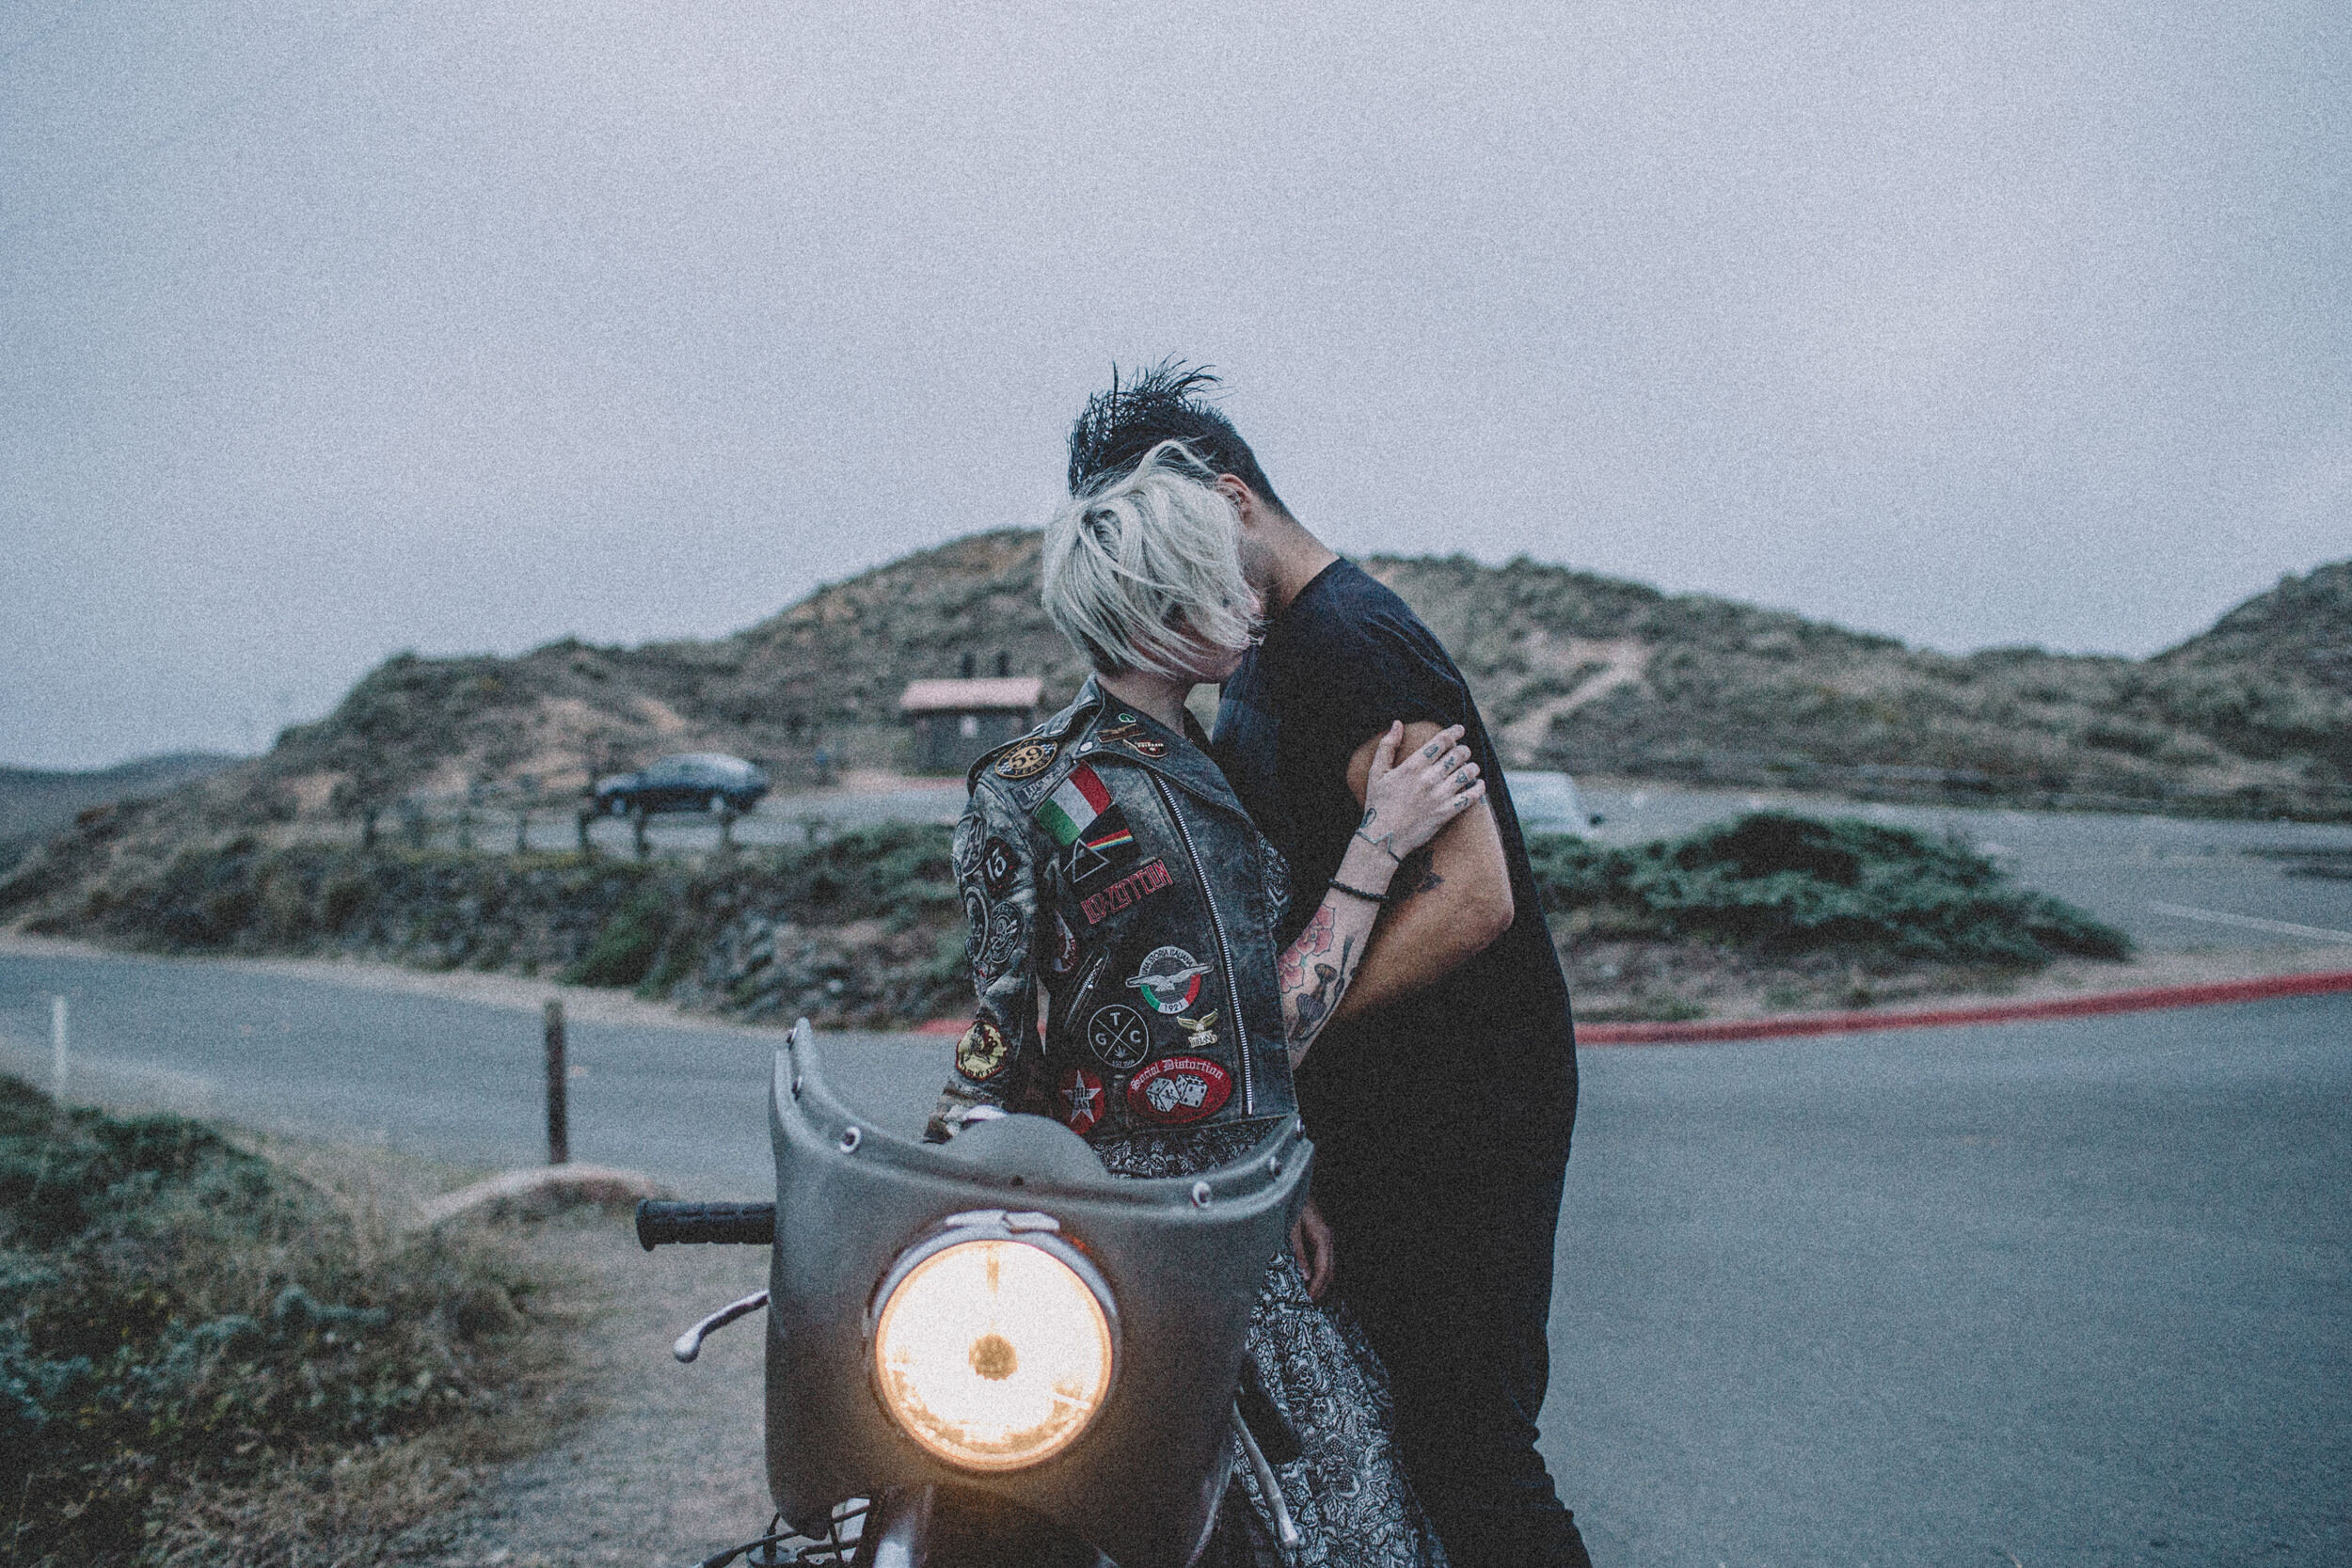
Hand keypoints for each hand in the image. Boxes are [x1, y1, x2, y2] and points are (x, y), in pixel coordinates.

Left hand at [1289, 1194, 1335, 1300]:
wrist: (1294, 1185)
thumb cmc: (1293, 1204)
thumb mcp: (1291, 1229)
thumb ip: (1299, 1253)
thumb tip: (1305, 1276)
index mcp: (1323, 1238)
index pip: (1324, 1270)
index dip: (1317, 1287)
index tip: (1309, 1300)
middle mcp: (1328, 1238)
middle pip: (1330, 1271)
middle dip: (1321, 1288)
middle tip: (1309, 1303)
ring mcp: (1326, 1237)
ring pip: (1329, 1266)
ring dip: (1321, 1281)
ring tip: (1309, 1295)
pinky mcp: (1320, 1236)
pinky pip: (1324, 1259)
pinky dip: (1319, 1271)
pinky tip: (1309, 1278)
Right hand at [1358, 721, 1482, 860]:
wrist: (1383, 837)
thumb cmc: (1378, 803)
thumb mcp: (1376, 772)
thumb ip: (1387, 746)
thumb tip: (1397, 723)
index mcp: (1412, 766)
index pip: (1441, 741)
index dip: (1454, 732)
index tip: (1460, 729)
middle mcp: (1428, 778)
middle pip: (1457, 755)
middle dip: (1464, 750)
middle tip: (1464, 751)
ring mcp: (1439, 796)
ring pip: (1467, 773)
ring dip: (1472, 767)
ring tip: (1471, 768)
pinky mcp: (1446, 813)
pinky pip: (1471, 797)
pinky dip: (1479, 789)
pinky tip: (1479, 785)